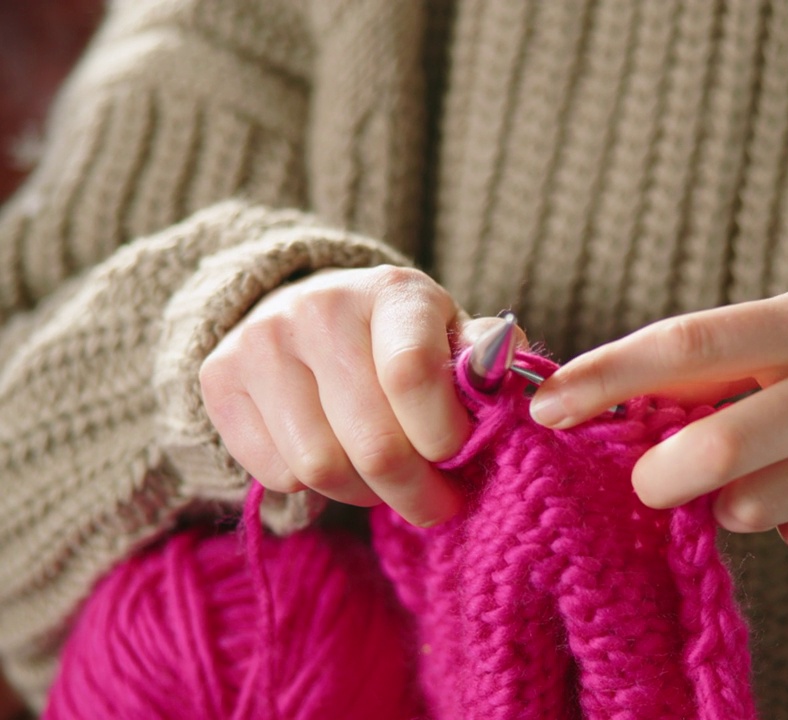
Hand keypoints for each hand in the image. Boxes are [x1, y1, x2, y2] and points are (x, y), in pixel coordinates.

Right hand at [200, 266, 518, 526]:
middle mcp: (319, 308)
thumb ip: (489, 365)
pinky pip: (276, 474)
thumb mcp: (453, 338)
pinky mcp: (218, 378)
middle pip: (371, 443)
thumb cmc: (402, 338)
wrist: (305, 308)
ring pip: (320, 467)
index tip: (458, 456)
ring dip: (364, 494)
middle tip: (437, 502)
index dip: (442, 436)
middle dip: (415, 491)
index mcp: (393, 293)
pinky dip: (315, 488)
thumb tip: (523, 393)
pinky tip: (337, 459)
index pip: (413, 376)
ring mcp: (261, 341)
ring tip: (386, 480)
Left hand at [530, 258, 787, 560]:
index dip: (606, 378)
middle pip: (717, 453)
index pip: (687, 346)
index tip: (548, 406)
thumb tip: (643, 412)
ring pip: (756, 510)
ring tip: (772, 461)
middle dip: (657, 476)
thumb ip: (737, 358)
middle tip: (648, 478)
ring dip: (734, 498)